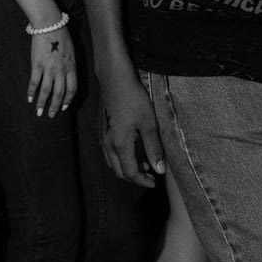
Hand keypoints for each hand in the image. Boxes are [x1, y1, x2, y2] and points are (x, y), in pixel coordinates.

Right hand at [26, 23, 77, 115]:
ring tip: (39, 112)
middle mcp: (61, 70)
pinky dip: (31, 91)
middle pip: (59, 93)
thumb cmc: (61, 34)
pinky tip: (29, 98)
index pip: (72, 89)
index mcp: (71, 67)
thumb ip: (70, 63)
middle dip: (55, 106)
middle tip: (51, 115)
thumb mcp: (72, 50)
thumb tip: (67, 73)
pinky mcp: (37, 64)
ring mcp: (49, 68)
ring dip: (42, 103)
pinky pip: (34, 82)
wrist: (50, 25)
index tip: (64, 107)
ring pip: (46, 91)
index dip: (68, 100)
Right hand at [97, 65, 163, 187]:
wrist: (114, 79)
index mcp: (119, 145)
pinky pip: (109, 153)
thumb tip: (160, 170)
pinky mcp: (101, 131)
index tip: (155, 182)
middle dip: (135, 177)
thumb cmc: (134, 99)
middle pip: (118, 171)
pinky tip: (132, 150)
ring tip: (144, 163)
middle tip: (151, 175)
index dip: (142, 181)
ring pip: (112, 163)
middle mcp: (107, 145)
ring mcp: (102, 138)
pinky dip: (120, 158)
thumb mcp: (149, 124)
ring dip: (127, 168)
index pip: (130, 173)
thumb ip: (153, 148)